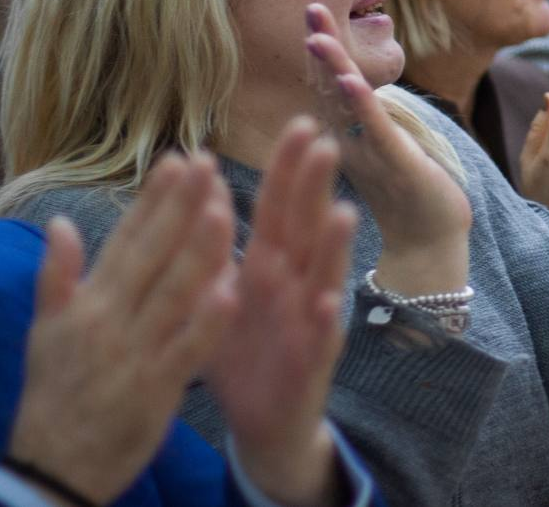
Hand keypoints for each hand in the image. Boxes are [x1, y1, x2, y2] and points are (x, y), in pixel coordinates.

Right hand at [8, 156, 236, 503]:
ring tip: (223, 210)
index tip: (179, 160)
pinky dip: (208, 319)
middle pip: (153, 254)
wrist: (55, 466)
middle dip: (181, 207)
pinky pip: (188, 347)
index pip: (127, 239)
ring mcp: (135, 351)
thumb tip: (63, 222)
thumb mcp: (46, 332)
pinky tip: (231, 290)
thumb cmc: (57, 392)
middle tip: (208, 164)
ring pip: (173, 293)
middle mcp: (111, 319)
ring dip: (199, 251)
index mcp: (90, 301)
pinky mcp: (157, 386)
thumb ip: (58, 275)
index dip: (154, 199)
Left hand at [207, 118, 355, 506]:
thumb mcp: (221, 292)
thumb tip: (207, 186)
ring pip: (324, 276)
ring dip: (334, 247)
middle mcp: (295, 284)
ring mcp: (309, 320)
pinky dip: (325, 320)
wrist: (262, 424)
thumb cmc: (242, 354)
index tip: (300, 125)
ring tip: (342, 213)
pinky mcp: (312, 361)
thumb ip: (215, 244)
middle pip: (307, 229)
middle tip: (328, 145)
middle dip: (317, 190)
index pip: (281, 206)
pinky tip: (329, 302)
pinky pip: (320, 339)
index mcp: (270, 265)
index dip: (289, 168)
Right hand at [304, 3, 470, 293]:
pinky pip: (374, 131)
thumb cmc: (410, 200)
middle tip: (311, 6)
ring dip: (331, 71)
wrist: (430, 249)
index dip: (320, 52)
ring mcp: (370, 157)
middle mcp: (350, 148)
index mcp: (347, 142)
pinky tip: (349, 79)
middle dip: (320, 48)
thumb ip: (368, 123)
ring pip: (343, 108)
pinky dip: (361, 104)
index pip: (327, 89)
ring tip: (317, 35)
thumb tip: (356, 87)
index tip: (314, 12)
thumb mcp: (386, 153)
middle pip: (327, 89)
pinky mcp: (396, 168)